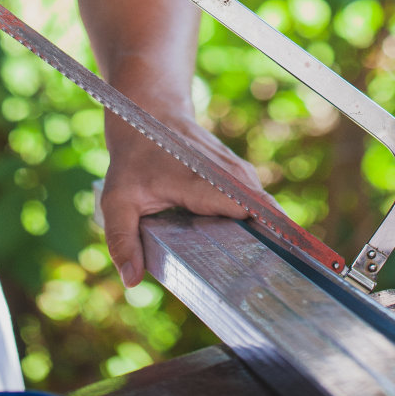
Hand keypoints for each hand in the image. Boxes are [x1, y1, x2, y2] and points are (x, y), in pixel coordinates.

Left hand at [97, 111, 271, 287]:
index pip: (252, 210)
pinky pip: (258, 201)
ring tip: (267, 273)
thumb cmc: (133, 158)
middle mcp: (228, 174)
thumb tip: (132, 280)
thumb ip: (122, 240)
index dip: (270, 236)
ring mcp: (237, 170)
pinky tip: (256, 249)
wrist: (149, 112)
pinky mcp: (239, 172)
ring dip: (268, 235)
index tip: (276, 266)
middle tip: (271, 283)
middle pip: (265, 214)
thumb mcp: (117, 199)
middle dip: (272, 246)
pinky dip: (260, 222)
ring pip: (264, 208)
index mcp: (204, 183)